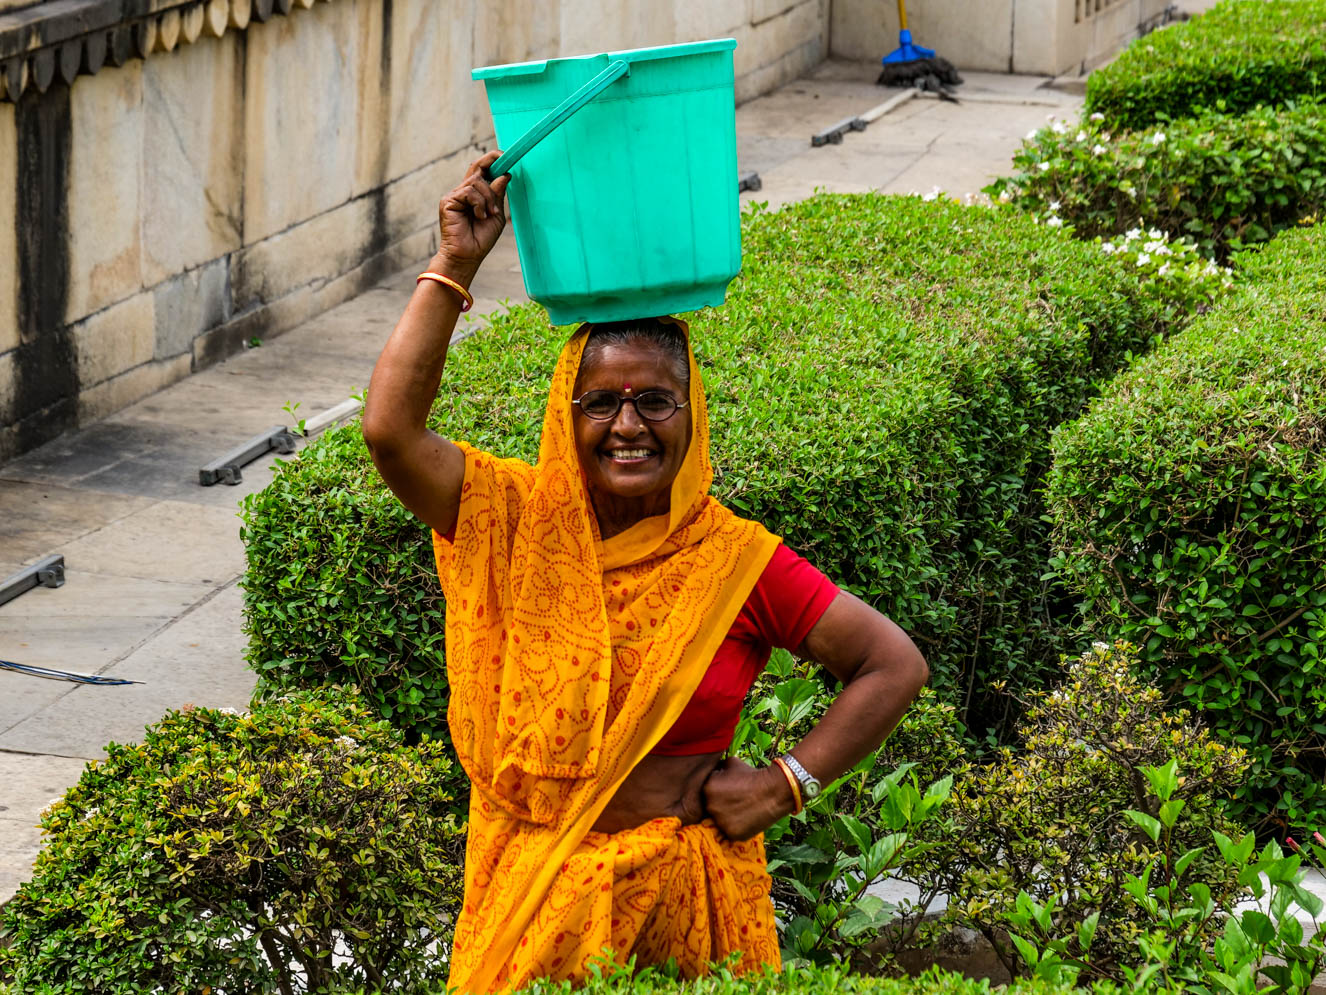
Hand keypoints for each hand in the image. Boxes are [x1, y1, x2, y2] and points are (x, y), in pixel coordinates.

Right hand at [435, 150, 510, 283]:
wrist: (468, 255)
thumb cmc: (481, 239)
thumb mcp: (496, 214)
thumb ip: (498, 195)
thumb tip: (504, 174)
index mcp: (475, 195)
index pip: (481, 171)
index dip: (491, 160)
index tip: (504, 156)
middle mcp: (463, 192)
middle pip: (476, 167)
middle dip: (491, 160)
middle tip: (503, 158)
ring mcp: (455, 196)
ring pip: (476, 181)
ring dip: (488, 197)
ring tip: (489, 214)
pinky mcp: (448, 201)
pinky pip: (469, 192)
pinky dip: (479, 204)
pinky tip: (479, 216)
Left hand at [702, 757, 798, 841]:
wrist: (773, 790)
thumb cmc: (751, 775)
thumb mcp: (731, 763)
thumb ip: (716, 768)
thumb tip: (711, 770)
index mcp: (707, 788)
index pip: (705, 793)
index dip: (716, 792)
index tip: (727, 791)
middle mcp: (710, 806)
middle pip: (710, 808)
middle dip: (720, 805)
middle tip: (735, 801)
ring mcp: (720, 822)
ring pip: (718, 822)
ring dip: (726, 817)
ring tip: (741, 810)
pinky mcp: (731, 834)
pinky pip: (729, 832)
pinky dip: (736, 827)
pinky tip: (745, 819)